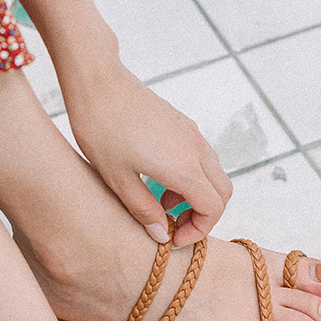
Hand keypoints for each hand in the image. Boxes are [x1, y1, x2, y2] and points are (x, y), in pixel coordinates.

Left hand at [62, 61, 232, 246]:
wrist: (97, 82)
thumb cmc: (101, 129)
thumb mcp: (117, 180)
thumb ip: (143, 210)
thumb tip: (161, 234)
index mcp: (183, 167)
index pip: (213, 208)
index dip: (199, 230)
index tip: (174, 237)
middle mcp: (196, 149)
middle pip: (222, 192)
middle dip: (204, 215)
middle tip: (174, 224)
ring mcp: (191, 133)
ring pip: (213, 173)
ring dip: (197, 195)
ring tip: (161, 201)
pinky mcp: (183, 123)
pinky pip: (201, 156)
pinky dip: (191, 175)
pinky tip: (158, 177)